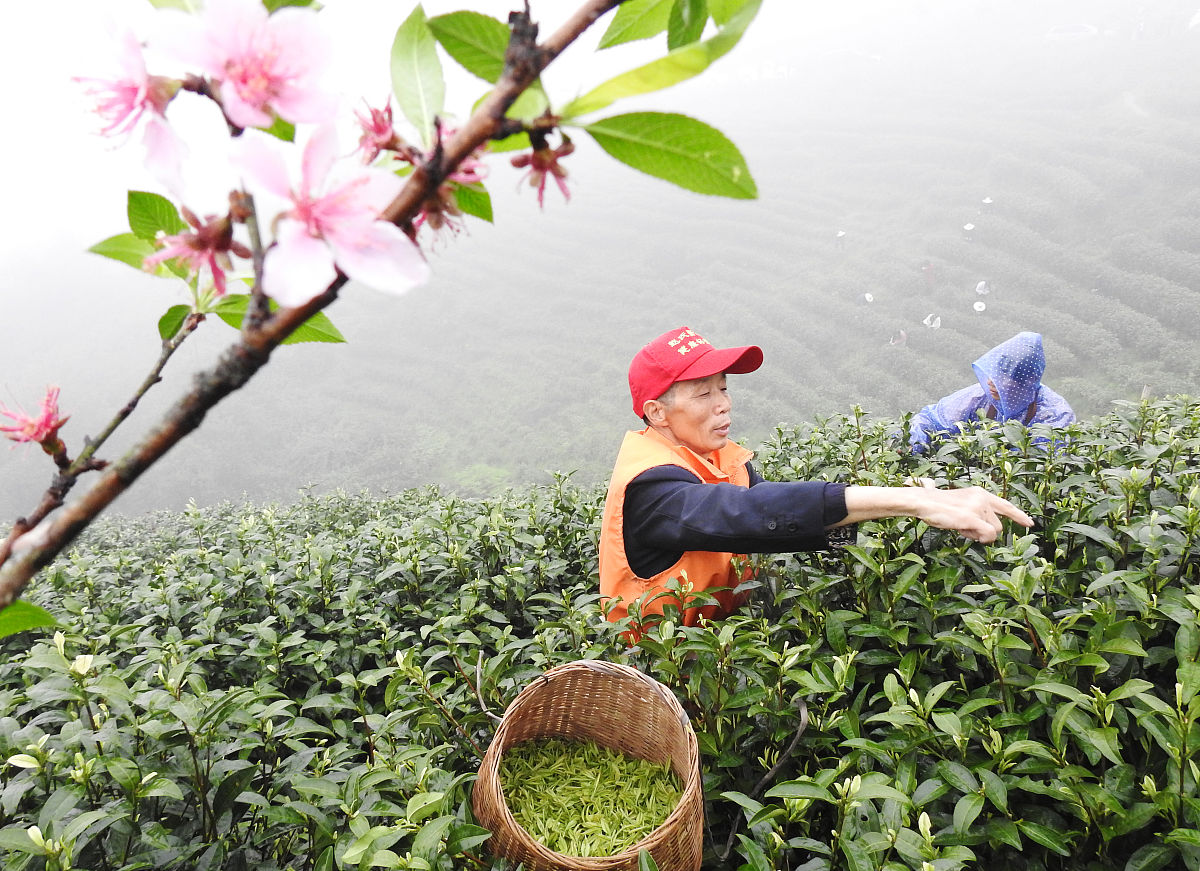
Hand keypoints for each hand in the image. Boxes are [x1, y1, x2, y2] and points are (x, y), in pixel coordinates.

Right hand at [910, 484, 1032, 542]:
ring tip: (961, 526)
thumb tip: (987, 531)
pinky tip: (966, 532)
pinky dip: (981, 538)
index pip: (1005, 505)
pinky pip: (988, 534)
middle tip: (965, 527)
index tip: (1030, 523)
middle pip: (998, 524)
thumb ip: (977, 512)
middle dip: (985, 531)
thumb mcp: (962, 505)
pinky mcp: (972, 517)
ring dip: (979, 534)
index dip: (1018, 515)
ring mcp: (978, 507)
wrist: (925, 502)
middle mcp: (982, 498)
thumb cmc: (939, 507)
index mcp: (980, 493)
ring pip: (993, 531)